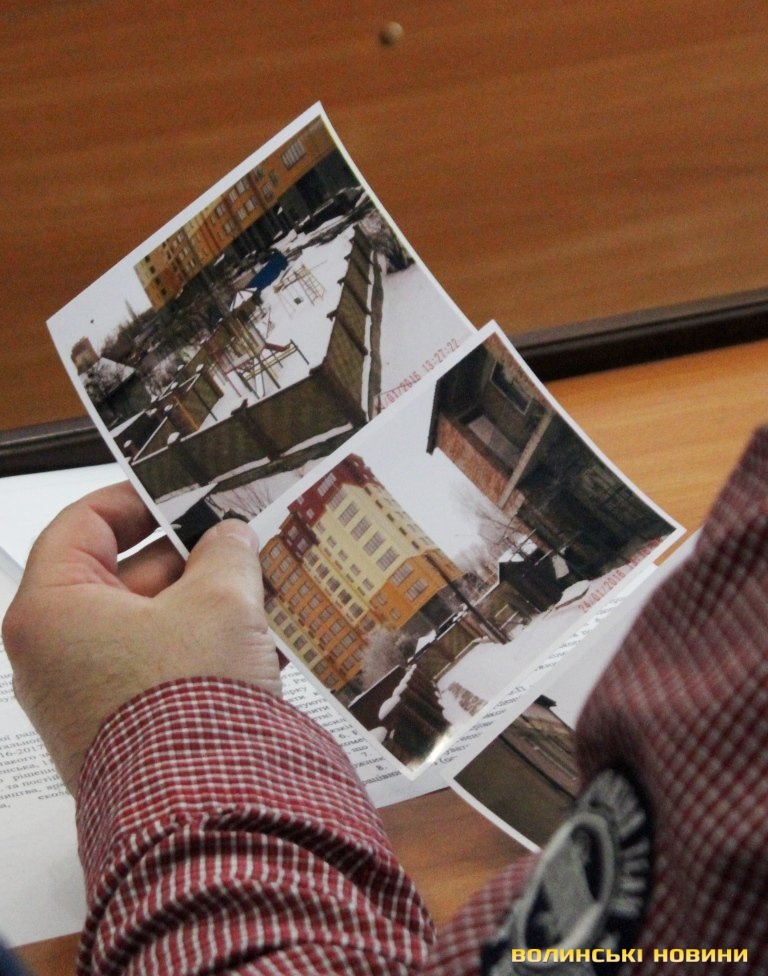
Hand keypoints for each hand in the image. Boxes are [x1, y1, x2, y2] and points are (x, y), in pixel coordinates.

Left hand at [2, 482, 280, 793]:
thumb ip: (225, 553)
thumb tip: (230, 539)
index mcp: (53, 610)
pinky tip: (252, 643)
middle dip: (186, 558)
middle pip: (120, 577)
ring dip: (200, 605)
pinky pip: (157, 669)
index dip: (137, 500)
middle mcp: (54, 655)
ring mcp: (84, 697)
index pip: (84, 525)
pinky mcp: (119, 730)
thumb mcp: (220, 602)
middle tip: (236, 542)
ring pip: (145, 626)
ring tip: (256, 591)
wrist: (202, 810)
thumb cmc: (186, 704)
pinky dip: (197, 650)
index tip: (181, 494)